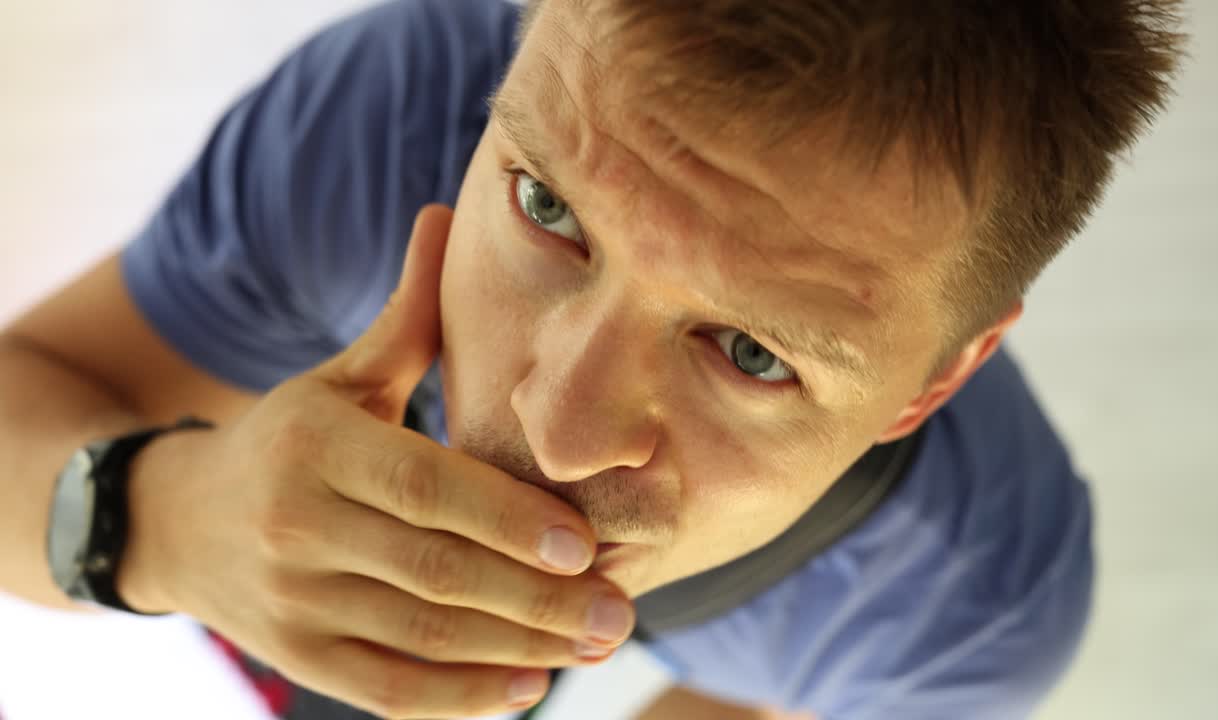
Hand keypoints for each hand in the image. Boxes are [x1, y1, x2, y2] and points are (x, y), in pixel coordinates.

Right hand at [119, 205, 634, 718]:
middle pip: (437, 573)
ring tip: (592, 646)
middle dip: (538, 599)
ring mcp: (292, 602)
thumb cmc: (289, 437)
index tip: (588, 545)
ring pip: (422, 636)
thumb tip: (447, 212)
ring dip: (517, 650)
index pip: (428, 488)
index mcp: (319, 446)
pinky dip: (460, 698)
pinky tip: (527, 690)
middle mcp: (298, 526)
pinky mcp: (296, 657)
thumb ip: (406, 318)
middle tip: (619, 612)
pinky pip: (386, 689)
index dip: (509, 521)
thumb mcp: (341, 376)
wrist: (180, 521)